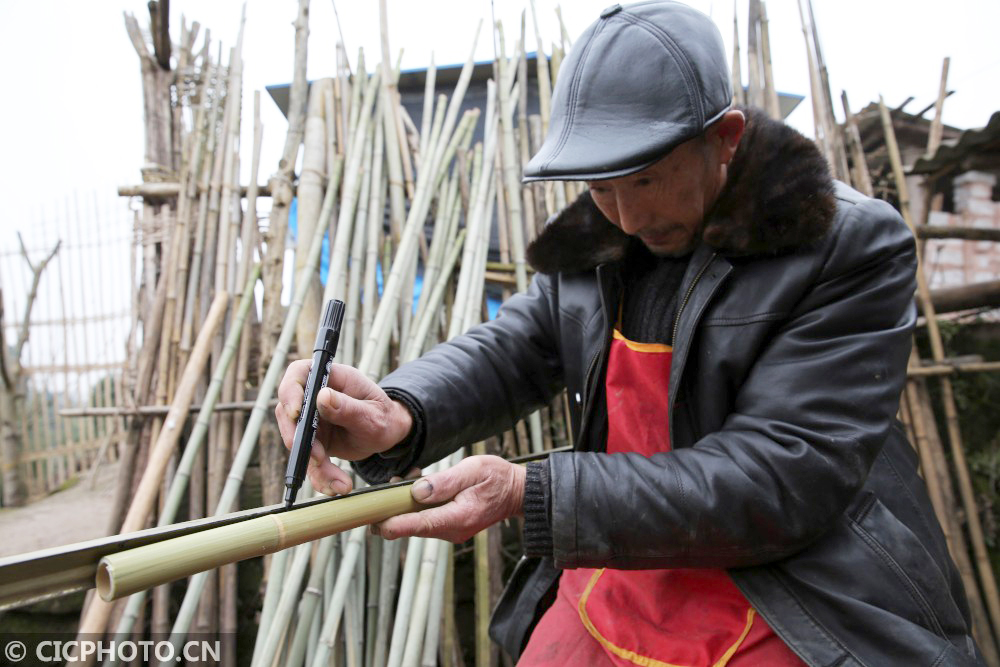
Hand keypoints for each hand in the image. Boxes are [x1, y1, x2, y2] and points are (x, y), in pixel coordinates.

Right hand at [276, 360, 414, 495]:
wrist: (389, 435)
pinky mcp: (313, 441)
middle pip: (289, 412)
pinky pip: (308, 460)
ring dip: (314, 465)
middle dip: (298, 439)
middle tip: (318, 458)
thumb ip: (348, 408)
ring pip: (297, 442)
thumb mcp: (372, 415)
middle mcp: (316, 397)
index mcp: (332, 379)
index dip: (290, 391)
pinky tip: (337, 487)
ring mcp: (312, 419)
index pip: (299, 374)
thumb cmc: (384, 417)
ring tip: (339, 482)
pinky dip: (320, 476)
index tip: (296, 413)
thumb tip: (323, 397)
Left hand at [372, 455, 525, 542]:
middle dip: (394, 511)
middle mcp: (452, 530)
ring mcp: (450, 531)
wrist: (516, 492)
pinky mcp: (449, 526)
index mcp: (458, 517)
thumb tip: (418, 491)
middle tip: (386, 488)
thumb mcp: (473, 470)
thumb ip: (445, 481)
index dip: (393, 524)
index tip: (373, 521)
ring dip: (404, 506)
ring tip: (404, 481)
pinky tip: (417, 488)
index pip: (419, 525)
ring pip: (416, 523)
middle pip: (412, 527)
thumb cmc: (497, 478)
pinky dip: (415, 506)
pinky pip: (425, 519)